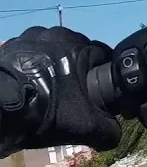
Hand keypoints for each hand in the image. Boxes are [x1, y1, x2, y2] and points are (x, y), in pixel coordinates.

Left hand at [0, 26, 119, 152]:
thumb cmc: (44, 110)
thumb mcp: (85, 126)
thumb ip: (110, 130)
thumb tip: (115, 133)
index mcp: (77, 44)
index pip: (103, 56)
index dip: (105, 78)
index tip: (99, 94)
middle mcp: (53, 33)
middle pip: (75, 54)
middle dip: (77, 72)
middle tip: (73, 96)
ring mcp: (26, 38)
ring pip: (50, 54)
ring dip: (53, 69)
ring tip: (48, 92)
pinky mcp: (6, 48)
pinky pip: (28, 58)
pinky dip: (32, 70)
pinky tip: (29, 89)